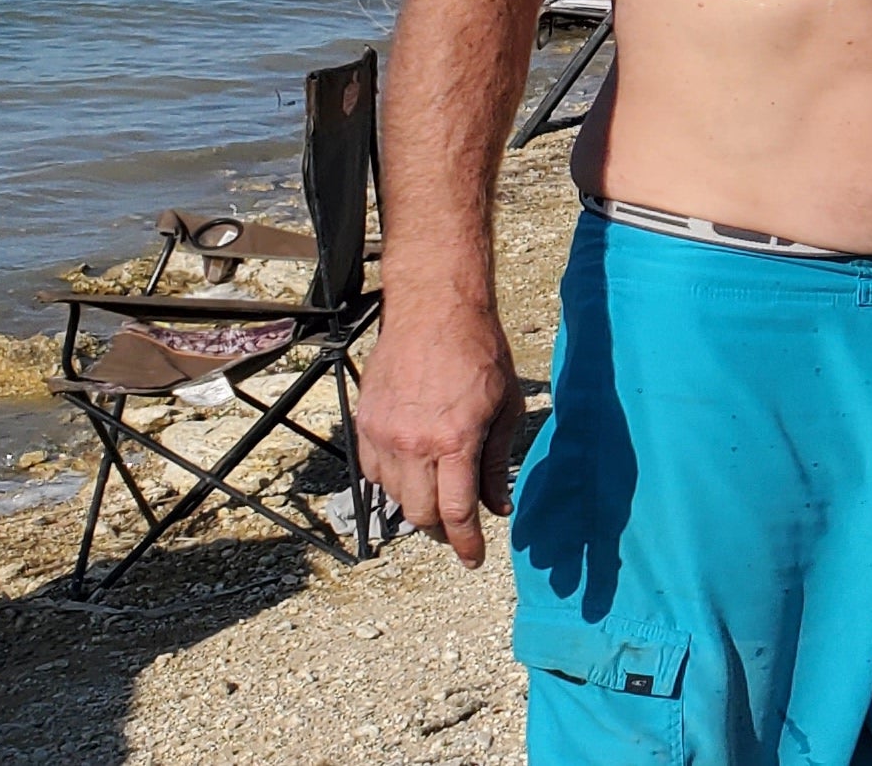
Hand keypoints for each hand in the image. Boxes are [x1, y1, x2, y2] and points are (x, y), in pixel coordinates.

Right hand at [359, 299, 525, 566]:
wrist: (433, 312)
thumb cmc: (479, 353)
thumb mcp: (506, 408)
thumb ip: (497, 462)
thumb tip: (497, 506)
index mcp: (455, 440)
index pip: (456, 512)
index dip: (466, 543)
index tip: (474, 558)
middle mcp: (414, 444)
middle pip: (420, 515)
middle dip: (442, 530)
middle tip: (459, 525)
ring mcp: (384, 435)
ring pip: (395, 497)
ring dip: (418, 504)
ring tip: (439, 492)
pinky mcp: (364, 424)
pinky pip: (373, 472)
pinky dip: (393, 481)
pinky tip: (413, 469)